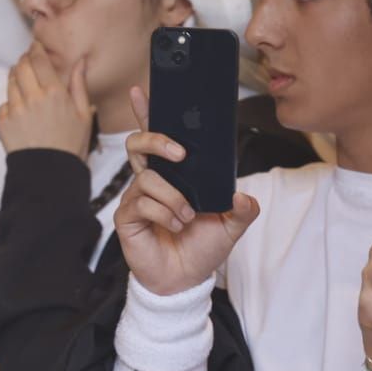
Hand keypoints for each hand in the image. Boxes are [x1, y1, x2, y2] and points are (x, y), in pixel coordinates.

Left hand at [0, 44, 93, 155]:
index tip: (35, 47)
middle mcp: (32, 98)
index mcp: (54, 93)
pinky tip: (22, 111)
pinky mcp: (3, 122)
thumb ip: (79, 84)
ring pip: (10, 82)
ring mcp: (15, 110)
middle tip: (28, 61)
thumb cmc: (70, 145)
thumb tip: (81, 61)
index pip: (39, 59)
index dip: (35, 49)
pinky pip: (4, 104)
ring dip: (16, 77)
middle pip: (21, 66)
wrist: (50, 173)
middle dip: (23, 60)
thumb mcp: (83, 114)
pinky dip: (11, 103)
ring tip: (25, 85)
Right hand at [115, 86, 259, 295]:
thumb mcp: (231, 225)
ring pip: (147, 177)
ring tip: (188, 215)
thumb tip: (244, 196)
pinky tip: (175, 225)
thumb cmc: (202, 248)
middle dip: (158, 140)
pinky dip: (164, 214)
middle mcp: (152, 180)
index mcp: (173, 174)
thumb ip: (242, 208)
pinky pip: (142, 203)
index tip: (141, 90)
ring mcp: (137, 197)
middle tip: (180, 154)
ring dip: (173, 196)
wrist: (186, 280)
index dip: (146, 112)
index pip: (157, 138)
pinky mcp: (127, 217)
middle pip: (139, 143)